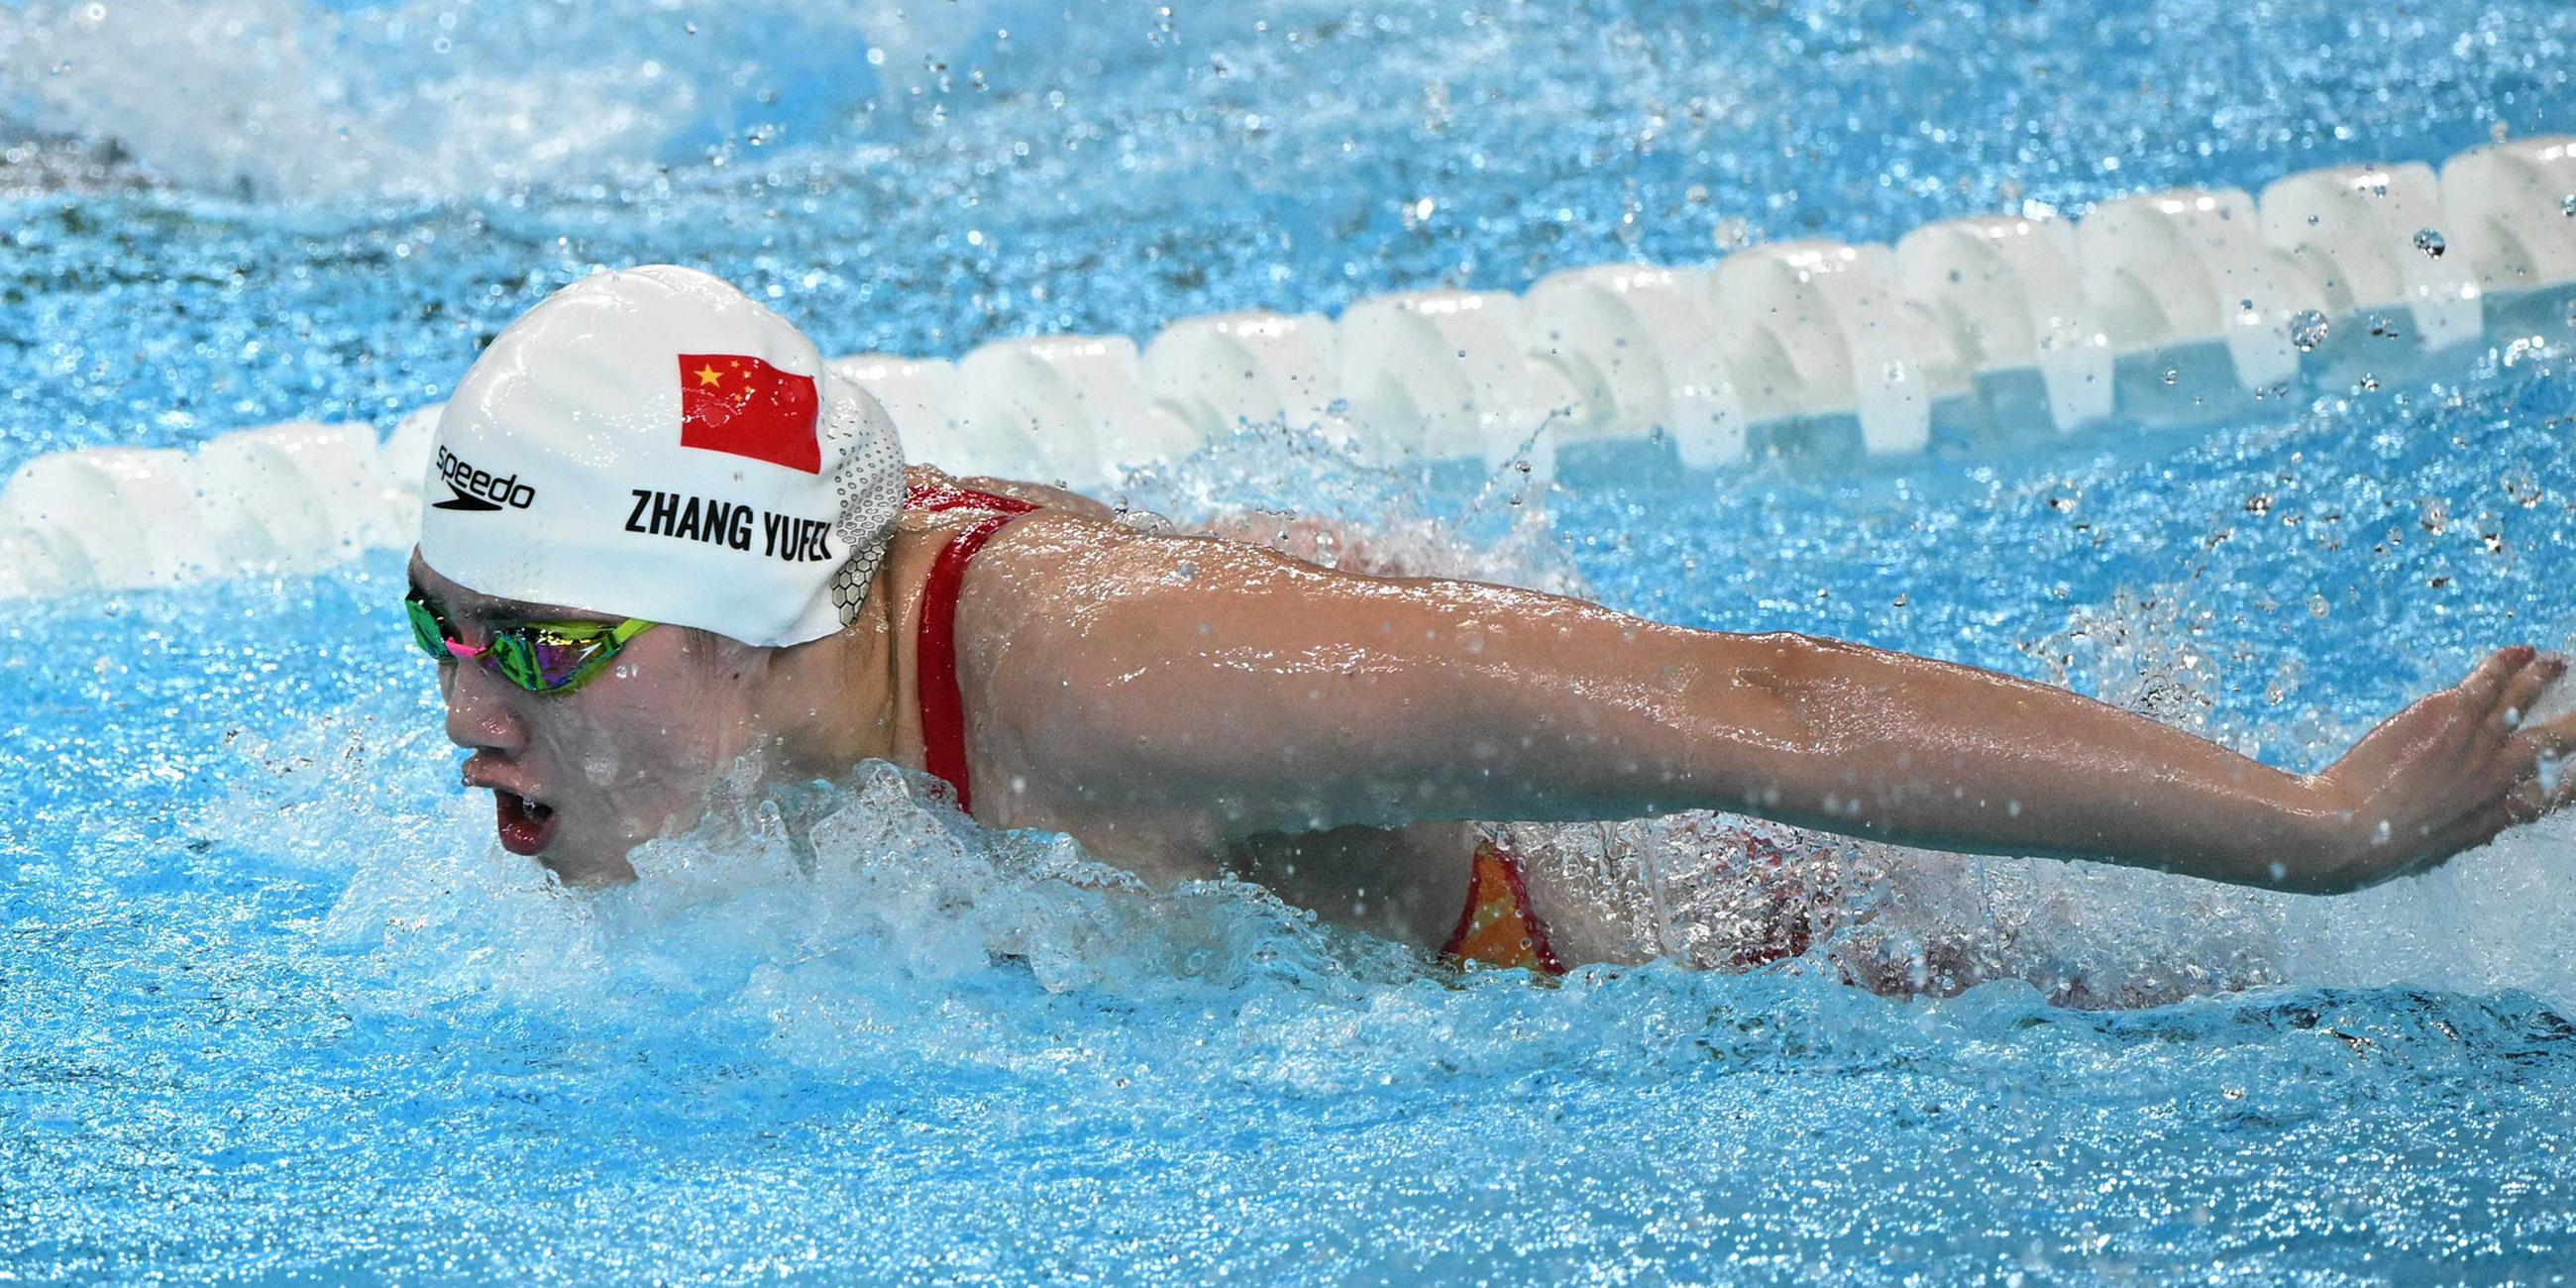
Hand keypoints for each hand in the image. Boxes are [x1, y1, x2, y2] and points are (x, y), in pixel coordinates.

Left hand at [2298, 646, 2575, 892]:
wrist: (2348, 832)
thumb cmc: (2379, 850)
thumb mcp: (2435, 852)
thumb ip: (2461, 831)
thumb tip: (2470, 828)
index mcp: (2498, 816)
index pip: (2558, 792)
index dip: (2574, 776)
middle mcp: (2499, 777)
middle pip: (2557, 740)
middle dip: (2575, 723)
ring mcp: (2477, 742)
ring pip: (2523, 698)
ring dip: (2543, 677)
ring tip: (2558, 663)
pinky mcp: (2448, 715)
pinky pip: (2487, 680)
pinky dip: (2506, 663)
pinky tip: (2520, 651)